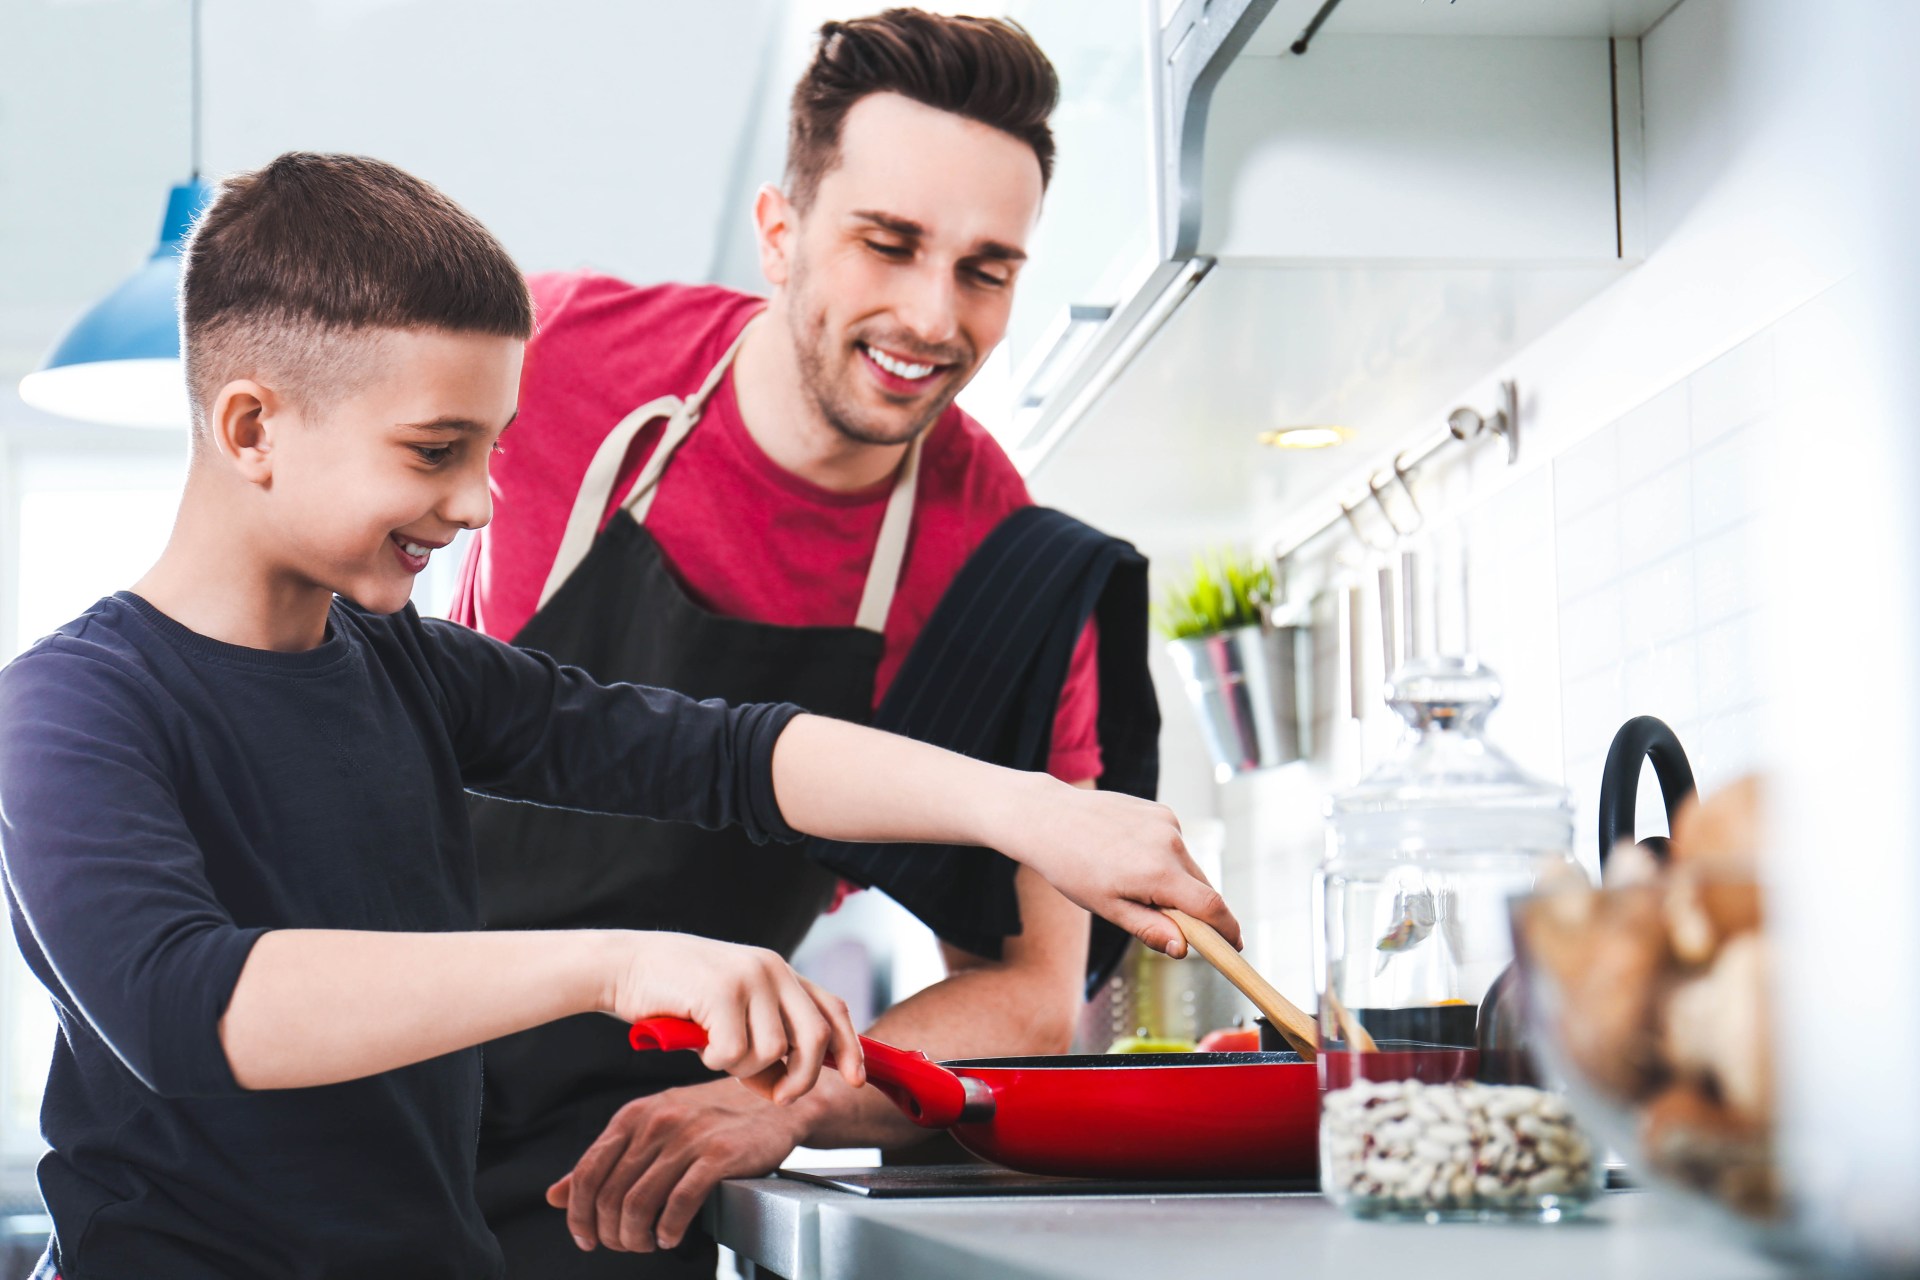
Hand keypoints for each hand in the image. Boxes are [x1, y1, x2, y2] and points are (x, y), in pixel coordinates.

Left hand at [547, 1079, 807, 1252]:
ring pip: (639, 1202)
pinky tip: (671, 1236)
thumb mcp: (651, 1129)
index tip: (585, 1238)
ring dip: (636, 1237)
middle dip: (611, 1233)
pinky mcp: (720, 1154)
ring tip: (648, 1244)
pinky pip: (679, 1203)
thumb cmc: (711, 1118)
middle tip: (625, 1245)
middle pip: (611, 1193)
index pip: (588, 1171)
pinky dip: (669, 1230)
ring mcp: (688, 1137)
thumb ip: (605, 1161)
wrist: (771, 1101)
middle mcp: (657, 1122)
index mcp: (634, 1115)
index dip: (579, 1213)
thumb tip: (555, 1195)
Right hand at [604, 933, 863, 1102]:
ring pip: (773, 1051)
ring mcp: (748, 977)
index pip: (833, 1009)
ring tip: (715, 1051)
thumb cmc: (675, 994)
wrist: (624, 965)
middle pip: (815, 1037)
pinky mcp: (721, 991)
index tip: (857, 1079)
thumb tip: (789, 1084)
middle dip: (803, 1078)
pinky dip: (716, 1062)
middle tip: (778, 1096)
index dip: (851, 1048)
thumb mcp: (731, 1012)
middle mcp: (772, 968)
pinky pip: (734, 1053)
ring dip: (743, 1068)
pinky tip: (697, 1045)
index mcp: (779, 971)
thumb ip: (764, 1038)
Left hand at [991, 776, 1240, 957]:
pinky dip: (1166, 859)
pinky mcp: (1161, 811)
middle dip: (1197, 911)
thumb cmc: (1072, 867)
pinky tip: (1132, 857)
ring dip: (1178, 883)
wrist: (1049, 818)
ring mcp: (1167, 823)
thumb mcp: (1107, 908)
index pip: (1211, 907)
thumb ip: (1149, 928)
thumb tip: (1183, 948)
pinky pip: (1175, 845)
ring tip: (1134, 883)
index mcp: (1158, 872)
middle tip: (1172, 925)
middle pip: (1203, 888)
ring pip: (1189, 866)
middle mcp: (1170, 843)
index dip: (1227, 930)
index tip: (1234, 946)